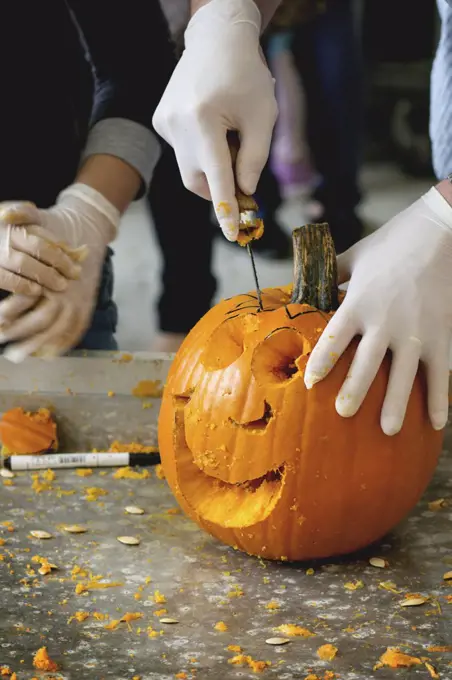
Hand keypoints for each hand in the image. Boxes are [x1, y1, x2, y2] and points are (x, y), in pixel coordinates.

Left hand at [0, 184, 119, 361]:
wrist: (89, 229)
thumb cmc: (57, 228)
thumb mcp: (38, 218)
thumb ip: (19, 214)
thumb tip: (4, 215)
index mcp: (53, 273)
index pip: (28, 298)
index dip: (10, 311)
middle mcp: (67, 291)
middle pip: (42, 320)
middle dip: (19, 333)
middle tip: (1, 343)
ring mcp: (78, 301)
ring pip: (57, 330)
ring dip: (36, 345)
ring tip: (16, 355)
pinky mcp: (85, 306)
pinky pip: (75, 331)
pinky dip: (61, 345)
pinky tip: (45, 354)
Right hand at [152, 0, 277, 240]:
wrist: (216, 39)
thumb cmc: (246, 76)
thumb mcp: (263, 118)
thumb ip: (254, 160)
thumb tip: (244, 192)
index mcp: (203, 121)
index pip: (217, 179)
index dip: (227, 211)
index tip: (233, 236)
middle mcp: (177, 125)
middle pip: (200, 180)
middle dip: (221, 186)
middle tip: (242, 173)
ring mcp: (164, 123)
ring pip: (190, 169)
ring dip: (211, 166)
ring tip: (227, 136)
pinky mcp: (160, 121)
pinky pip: (182, 152)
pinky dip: (200, 151)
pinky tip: (210, 123)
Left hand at [304, 187, 451, 434]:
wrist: (442, 231)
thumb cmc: (393, 242)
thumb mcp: (356, 255)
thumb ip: (332, 274)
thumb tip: (308, 285)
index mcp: (359, 303)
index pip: (333, 340)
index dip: (321, 364)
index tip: (310, 384)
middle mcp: (385, 323)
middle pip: (365, 365)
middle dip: (354, 391)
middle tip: (343, 413)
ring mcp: (417, 332)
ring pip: (404, 377)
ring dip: (396, 405)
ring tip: (388, 431)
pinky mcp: (442, 336)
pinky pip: (441, 374)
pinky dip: (439, 399)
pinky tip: (437, 424)